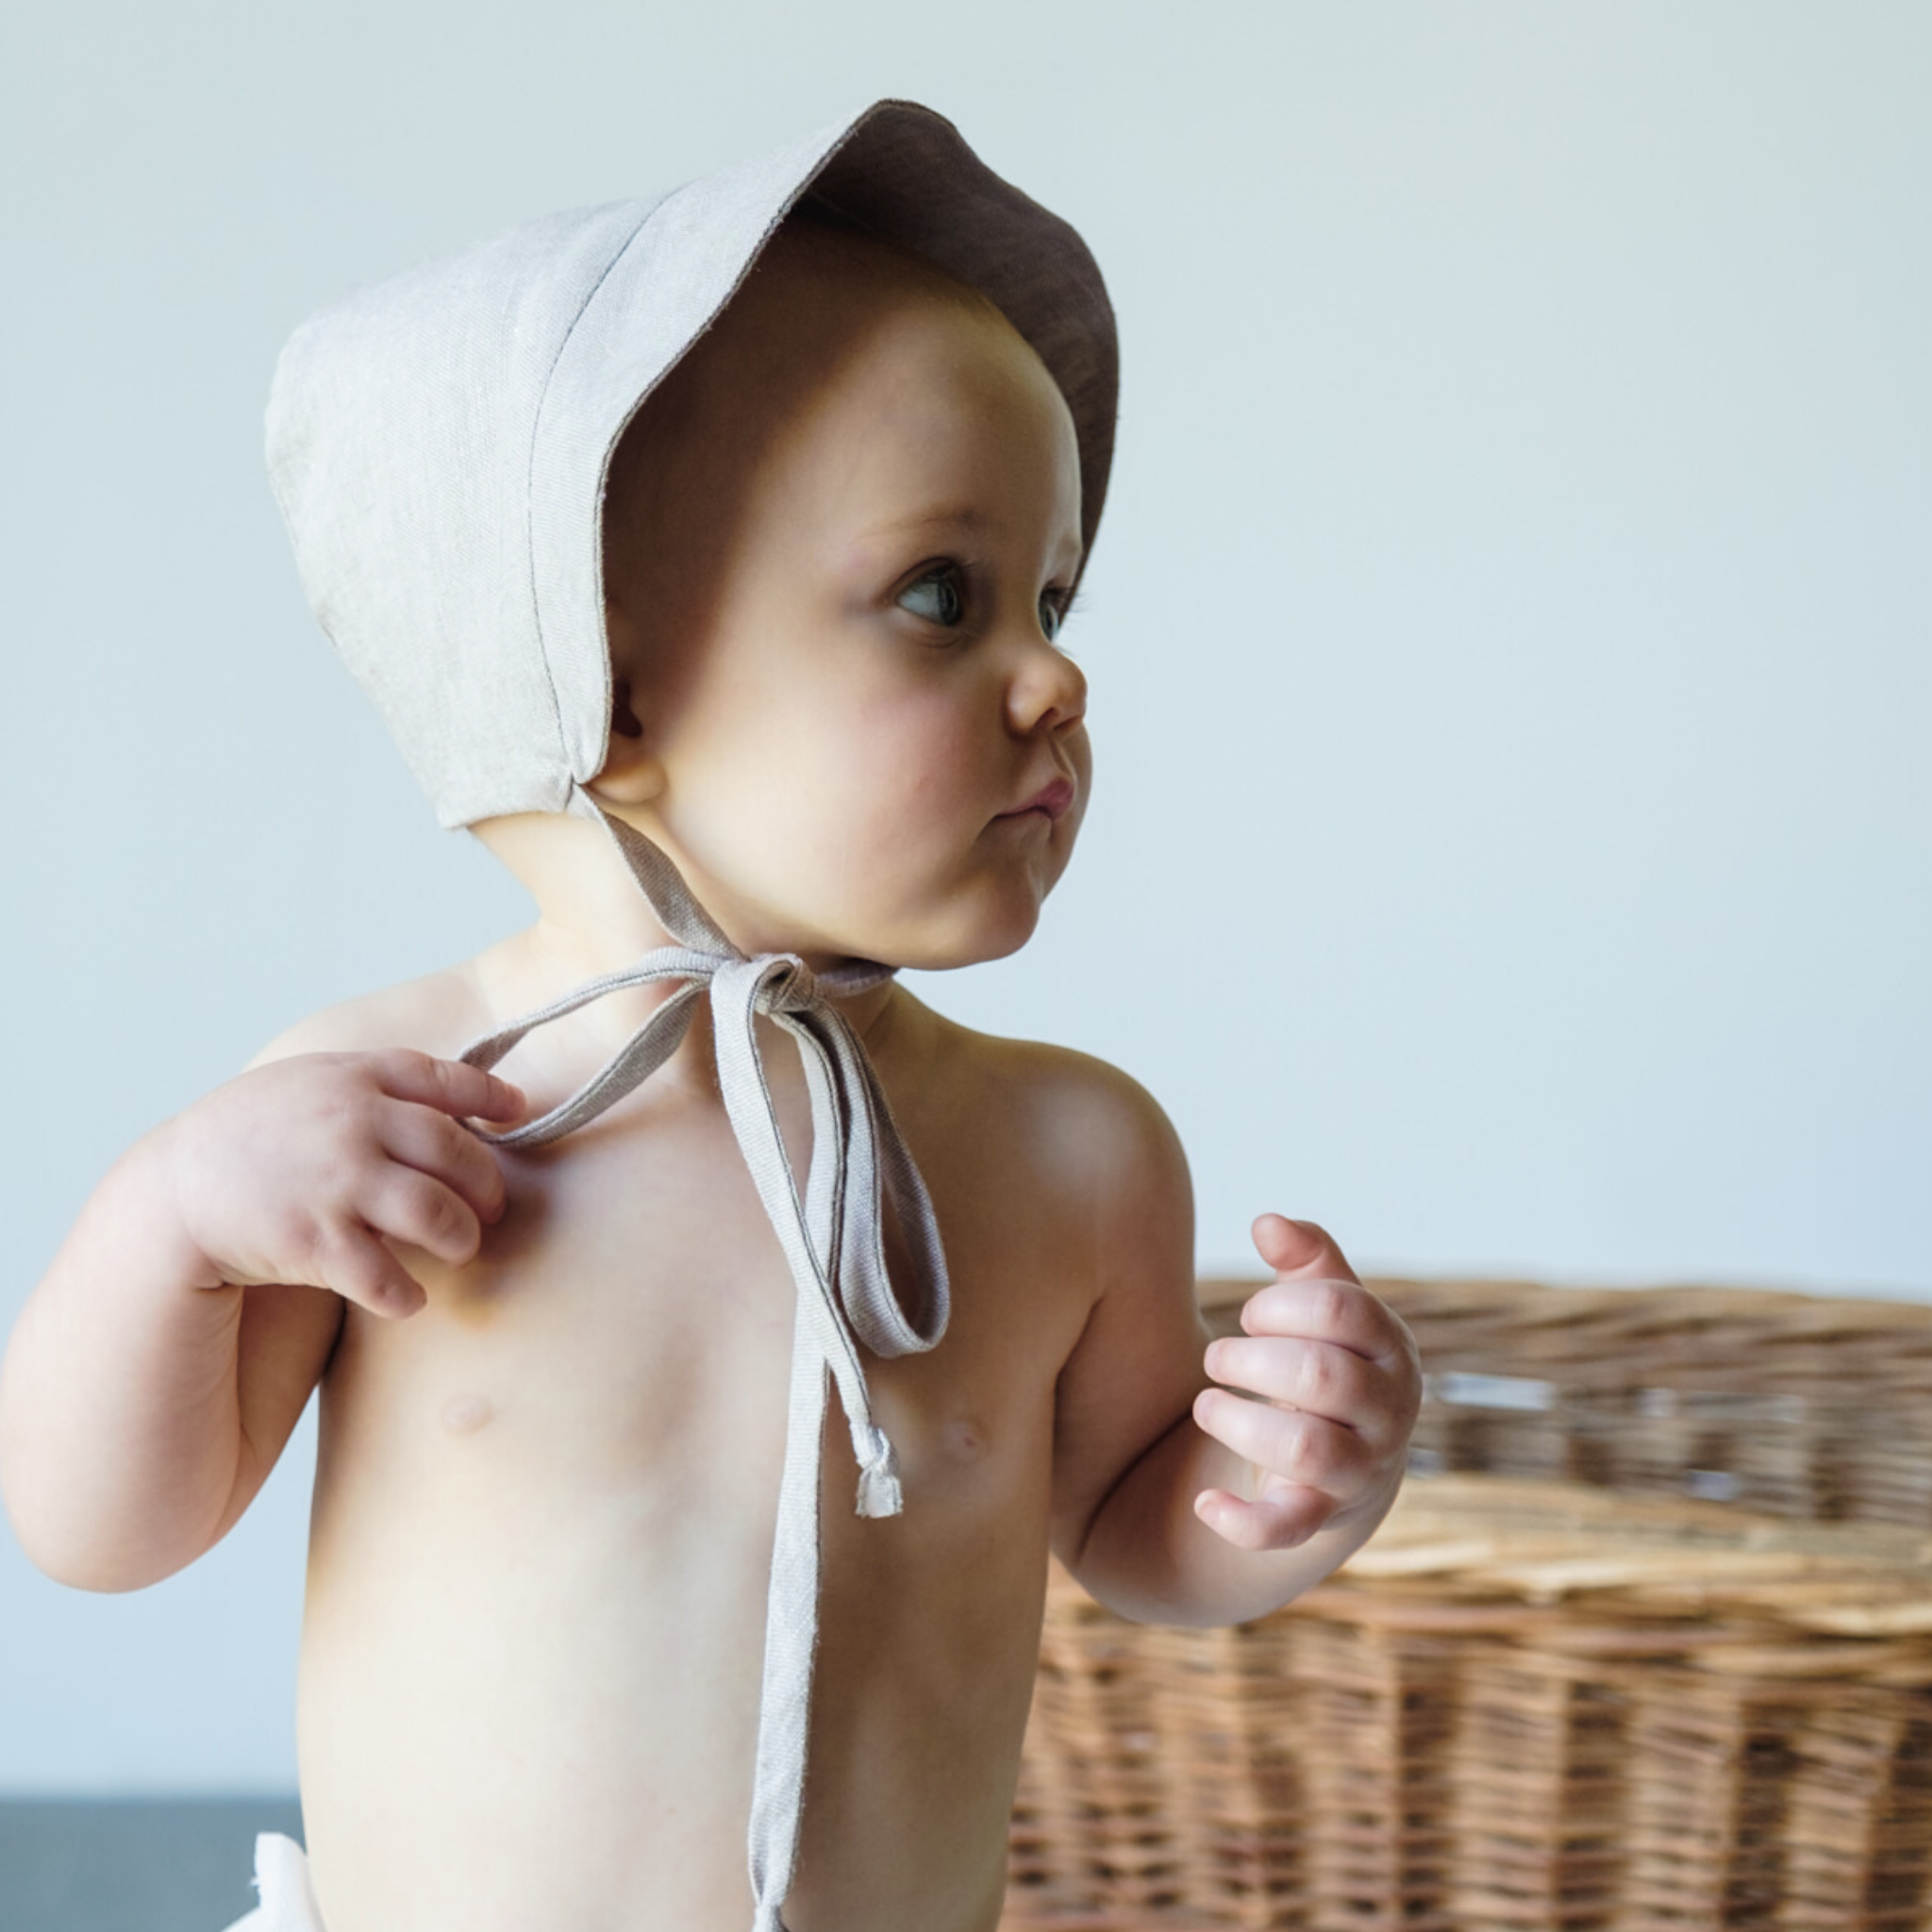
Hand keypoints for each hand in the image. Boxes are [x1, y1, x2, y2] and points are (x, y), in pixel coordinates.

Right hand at [164, 1051, 525, 1319]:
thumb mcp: (304, 1084)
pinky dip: (408, 1293)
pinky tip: (410, 1296)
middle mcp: (352, 1124)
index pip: (441, 1077)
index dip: (488, 1094)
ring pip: (437, 1214)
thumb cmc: (247, 1137)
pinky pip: (388, 1277)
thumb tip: (453, 1103)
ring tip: (461, 1247)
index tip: (518, 1110)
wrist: (173, 1195)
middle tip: (492, 1206)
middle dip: (486, 1185)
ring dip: (462, 1238)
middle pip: (455, 1153)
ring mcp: (337, 1183)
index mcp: (351, 1077)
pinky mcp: (317, 1242)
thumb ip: (370, 1086)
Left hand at [1191, 1214, 1420, 1551]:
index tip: (1251, 1316)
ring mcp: (1359, 1469)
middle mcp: (1388, 1411)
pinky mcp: (1320, 1517)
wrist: (1344, 1459)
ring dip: (1238, 1421)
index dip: (1281, 1304)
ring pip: (1307, 1449)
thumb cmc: (1326, 1358)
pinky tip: (1205, 1502)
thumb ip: (1305, 1257)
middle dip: (1252, 1359)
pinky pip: (1287, 1528)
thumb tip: (1267, 1222)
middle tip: (1215, 1356)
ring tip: (1206, 1405)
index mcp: (1391, 1348)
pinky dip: (1243, 1521)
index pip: (1345, 1311)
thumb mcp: (1323, 1304)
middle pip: (1323, 1377)